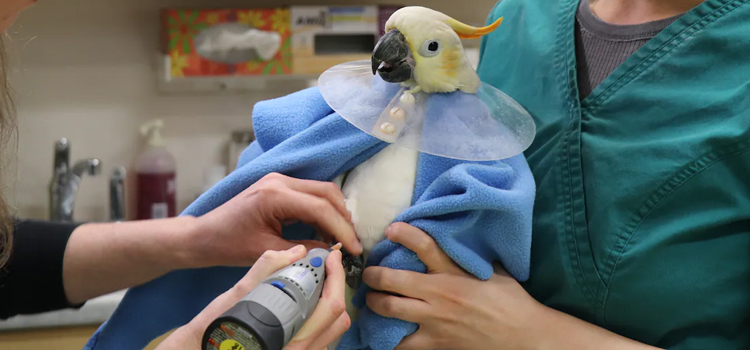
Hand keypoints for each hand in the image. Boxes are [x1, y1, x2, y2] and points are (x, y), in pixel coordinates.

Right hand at [156, 245, 350, 349]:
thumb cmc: (214, 329)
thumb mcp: (234, 299)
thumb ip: (265, 272)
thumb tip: (295, 251)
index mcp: (292, 342)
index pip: (331, 306)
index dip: (336, 276)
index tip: (331, 256)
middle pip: (338, 317)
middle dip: (337, 286)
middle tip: (327, 263)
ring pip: (332, 329)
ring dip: (330, 300)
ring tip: (318, 279)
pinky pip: (321, 337)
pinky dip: (320, 314)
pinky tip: (305, 299)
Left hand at [187, 173, 362, 267]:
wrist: (202, 236)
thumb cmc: (228, 245)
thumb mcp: (267, 251)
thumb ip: (302, 250)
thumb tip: (331, 254)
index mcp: (274, 196)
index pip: (320, 208)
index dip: (342, 229)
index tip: (355, 249)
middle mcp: (279, 181)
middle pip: (327, 193)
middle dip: (344, 218)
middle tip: (353, 243)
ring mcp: (279, 180)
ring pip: (322, 191)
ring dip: (335, 214)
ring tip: (341, 240)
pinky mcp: (279, 185)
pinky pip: (310, 194)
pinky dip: (323, 211)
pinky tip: (325, 232)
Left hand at [362, 223, 544, 349]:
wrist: (523, 335)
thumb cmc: (511, 300)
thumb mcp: (493, 270)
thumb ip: (469, 256)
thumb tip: (457, 238)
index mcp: (454, 272)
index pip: (424, 246)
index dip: (403, 235)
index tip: (390, 229)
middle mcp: (440, 293)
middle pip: (394, 280)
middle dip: (374, 275)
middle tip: (368, 274)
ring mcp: (435, 320)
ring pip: (390, 309)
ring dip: (375, 303)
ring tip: (371, 300)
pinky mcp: (436, 343)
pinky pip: (402, 344)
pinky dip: (387, 339)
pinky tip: (380, 334)